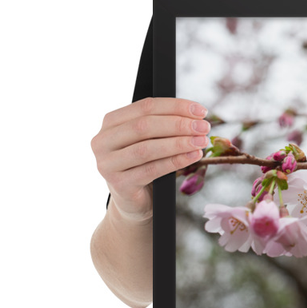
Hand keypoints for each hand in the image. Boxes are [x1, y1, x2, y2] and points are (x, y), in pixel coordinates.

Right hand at [91, 97, 210, 221]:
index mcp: (111, 123)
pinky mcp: (119, 184)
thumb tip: (196, 115)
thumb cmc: (144, 164)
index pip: (145, 106)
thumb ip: (164, 125)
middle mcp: (103, 141)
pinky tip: (193, 156)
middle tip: (203, 127)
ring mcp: (107, 164)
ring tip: (201, 141)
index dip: (175, 106)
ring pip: (147, 148)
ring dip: (179, 143)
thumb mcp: (150, 140)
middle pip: (145, 126)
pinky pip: (152, 170)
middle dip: (179, 124)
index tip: (201, 111)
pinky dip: (176, 161)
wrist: (133, 201)